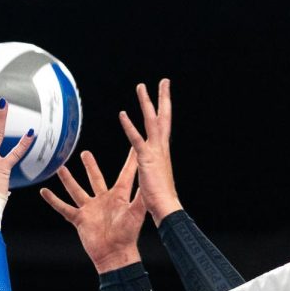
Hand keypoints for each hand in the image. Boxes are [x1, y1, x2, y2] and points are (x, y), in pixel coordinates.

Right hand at [41, 149, 146, 273]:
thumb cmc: (128, 236)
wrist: (114, 255)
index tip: (133, 146)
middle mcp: (103, 200)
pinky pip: (63, 207)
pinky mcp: (80, 219)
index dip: (130, 160)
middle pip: (95, 178)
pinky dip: (53, 200)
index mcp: (119, 196)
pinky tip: (44, 191)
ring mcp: (90, 209)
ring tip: (61, 168)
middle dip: (90, 166)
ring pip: (76, 190)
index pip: (125, 174)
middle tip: (85, 153)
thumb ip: (140, 195)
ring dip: (68, 180)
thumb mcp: (136, 213)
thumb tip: (148, 178)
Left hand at [119, 78, 181, 223]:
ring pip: (151, 122)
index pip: (164, 126)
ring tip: (141, 86)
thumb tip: (151, 170)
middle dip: (163, 99)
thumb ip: (152, 169)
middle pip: (162, 118)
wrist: (166, 208)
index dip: (164, 110)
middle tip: (163, 81)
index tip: (164, 97)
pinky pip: (136, 141)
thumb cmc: (161, 199)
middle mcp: (161, 148)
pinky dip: (130, 127)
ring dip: (146, 103)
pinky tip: (122, 115)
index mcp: (162, 152)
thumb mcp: (155, 178)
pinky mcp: (146, 160)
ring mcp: (155, 152)